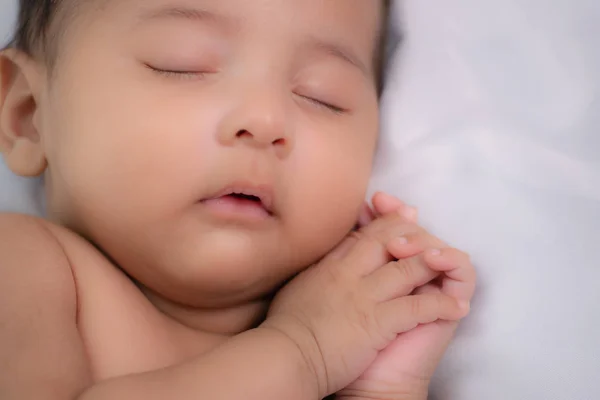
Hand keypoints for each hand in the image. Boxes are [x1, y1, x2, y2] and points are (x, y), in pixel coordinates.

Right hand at [261, 200, 468, 398]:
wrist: (285, 357)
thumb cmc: (286, 331)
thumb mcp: (296, 290)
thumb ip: (312, 274)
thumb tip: (318, 267)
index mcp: (328, 267)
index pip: (361, 236)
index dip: (384, 223)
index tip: (399, 214)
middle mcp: (347, 275)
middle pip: (385, 240)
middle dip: (410, 231)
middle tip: (425, 225)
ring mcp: (363, 296)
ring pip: (405, 268)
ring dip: (431, 263)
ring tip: (449, 263)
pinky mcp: (376, 321)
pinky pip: (416, 308)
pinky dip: (440, 306)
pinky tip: (456, 307)